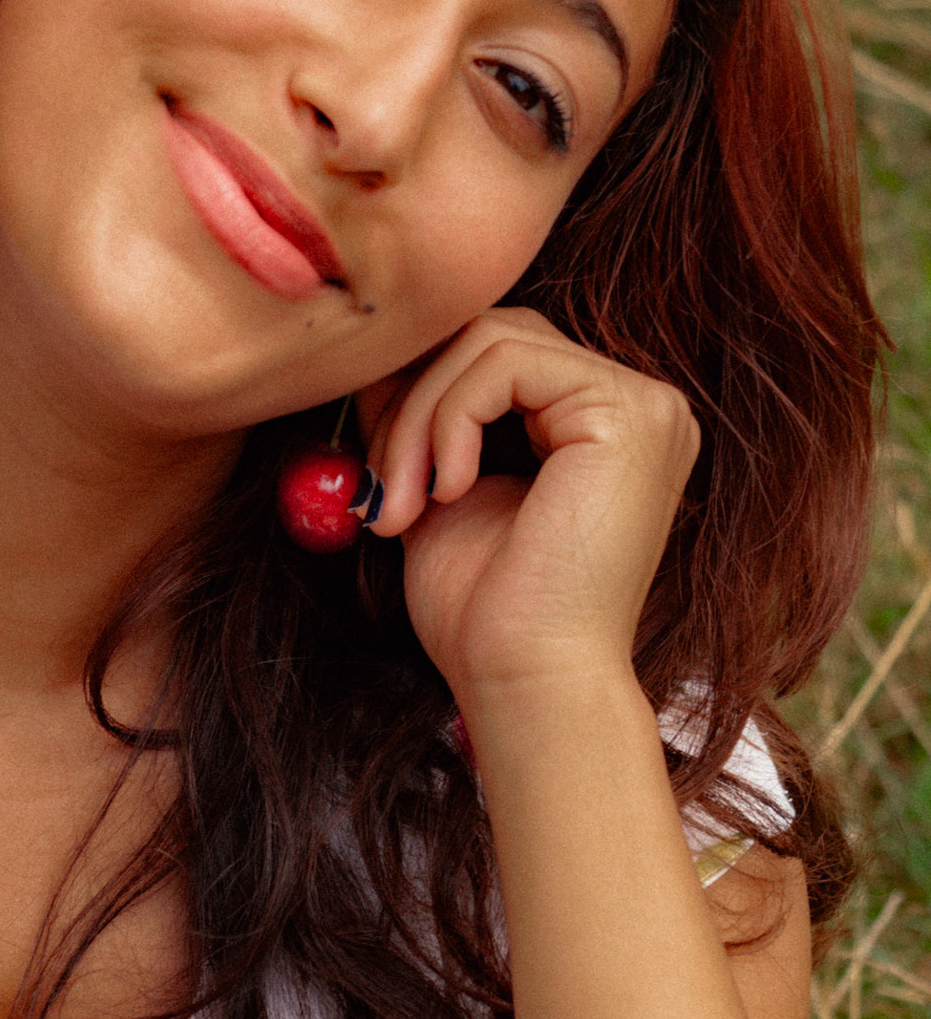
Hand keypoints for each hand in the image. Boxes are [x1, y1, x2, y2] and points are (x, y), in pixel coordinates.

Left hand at [355, 310, 699, 697]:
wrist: (526, 684)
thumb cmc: (487, 611)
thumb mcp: (438, 485)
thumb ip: (423, 415)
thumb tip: (377, 360)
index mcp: (600, 424)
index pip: (494, 352)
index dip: (419, 391)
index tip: (374, 472)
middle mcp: (638, 405)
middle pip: (491, 334)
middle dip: (413, 402)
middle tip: (378, 489)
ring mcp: (644, 405)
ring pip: (490, 341)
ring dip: (420, 419)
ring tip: (401, 501)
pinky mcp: (629, 412)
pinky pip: (504, 362)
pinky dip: (449, 419)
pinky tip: (448, 491)